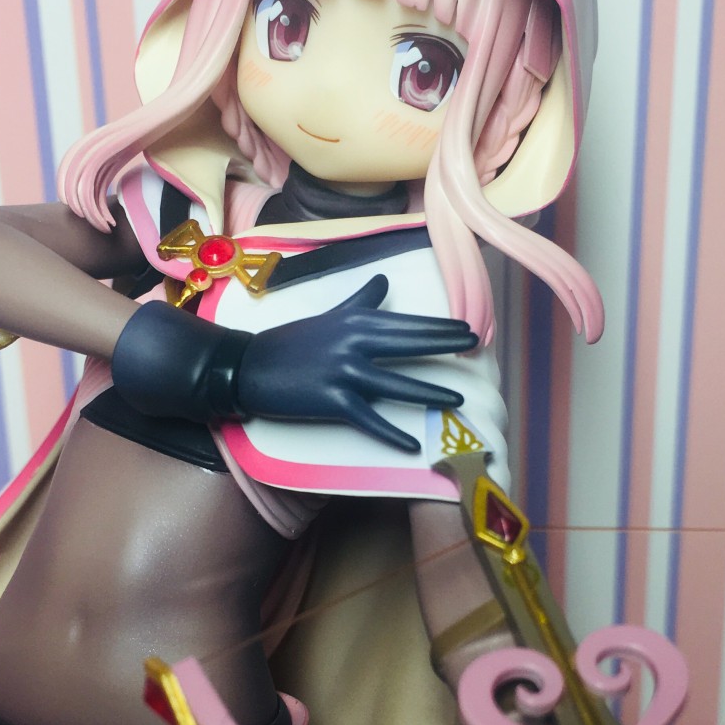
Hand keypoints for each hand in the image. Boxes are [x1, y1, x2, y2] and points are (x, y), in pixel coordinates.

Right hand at [236, 274, 478, 451]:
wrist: (249, 366)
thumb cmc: (291, 341)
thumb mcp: (328, 317)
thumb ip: (360, 301)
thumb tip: (383, 280)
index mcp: (355, 322)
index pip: (406, 322)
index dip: (439, 326)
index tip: (467, 328)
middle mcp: (353, 343)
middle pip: (408, 344)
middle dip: (445, 345)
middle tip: (475, 347)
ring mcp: (343, 373)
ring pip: (396, 384)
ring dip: (429, 392)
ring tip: (458, 399)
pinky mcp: (331, 402)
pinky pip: (368, 420)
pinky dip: (391, 434)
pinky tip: (413, 444)